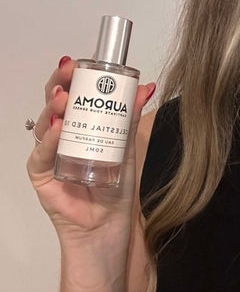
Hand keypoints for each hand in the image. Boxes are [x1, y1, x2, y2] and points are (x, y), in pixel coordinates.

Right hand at [26, 55, 155, 247]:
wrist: (107, 229)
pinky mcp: (42, 175)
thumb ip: (130, 120)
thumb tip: (145, 88)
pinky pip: (42, 154)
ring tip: (63, 98)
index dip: (72, 76)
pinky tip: (58, 129)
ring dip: (52, 108)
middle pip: (52, 104)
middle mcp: (60, 137)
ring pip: (44, 124)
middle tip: (69, 72)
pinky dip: (49, 140)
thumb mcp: (127, 149)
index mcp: (79, 127)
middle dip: (59, 83)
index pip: (70, 94)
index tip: (81, 62)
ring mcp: (48, 155)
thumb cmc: (115, 190)